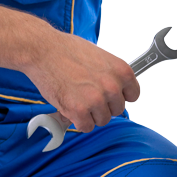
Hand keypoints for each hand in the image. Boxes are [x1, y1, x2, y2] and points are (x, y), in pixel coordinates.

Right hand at [23, 31, 139, 132]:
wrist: (43, 51)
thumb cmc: (67, 50)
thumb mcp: (99, 57)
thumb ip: (110, 74)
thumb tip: (115, 89)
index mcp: (121, 71)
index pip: (133, 95)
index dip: (119, 97)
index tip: (110, 96)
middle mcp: (112, 86)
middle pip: (117, 110)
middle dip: (103, 105)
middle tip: (87, 95)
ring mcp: (96, 100)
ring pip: (102, 120)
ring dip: (90, 114)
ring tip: (76, 98)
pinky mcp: (79, 111)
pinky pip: (86, 127)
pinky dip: (77, 121)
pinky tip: (70, 107)